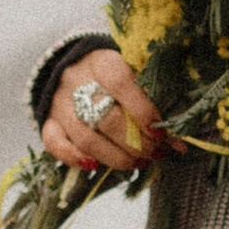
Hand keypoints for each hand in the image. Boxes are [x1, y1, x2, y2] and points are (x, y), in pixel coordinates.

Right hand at [43, 48, 162, 172]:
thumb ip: (154, 101)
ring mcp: (60, 102)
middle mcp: (77, 81)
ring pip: (85, 137)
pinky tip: (95, 166)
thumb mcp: (133, 74)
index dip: (142, 110)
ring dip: (116, 157)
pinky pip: (54, 143)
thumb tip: (179, 142)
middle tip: (157, 153)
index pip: (121, 84)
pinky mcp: (48, 120)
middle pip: (106, 118)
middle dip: (136, 142)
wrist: (71, 64)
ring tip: (140, 163)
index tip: (160, 132)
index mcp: (102, 62)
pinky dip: (74, 158)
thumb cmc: (113, 73)